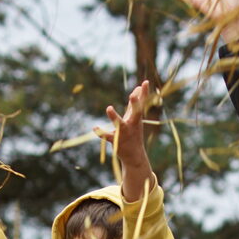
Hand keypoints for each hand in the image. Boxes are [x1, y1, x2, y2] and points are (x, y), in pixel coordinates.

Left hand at [96, 81, 155, 203]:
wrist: (134, 156)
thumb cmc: (134, 133)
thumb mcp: (135, 117)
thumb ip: (135, 103)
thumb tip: (138, 87)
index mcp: (136, 118)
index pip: (141, 104)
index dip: (144, 93)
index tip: (145, 82)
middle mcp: (132, 124)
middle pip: (135, 113)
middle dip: (135, 104)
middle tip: (132, 95)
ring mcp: (124, 133)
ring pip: (119, 124)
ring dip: (114, 117)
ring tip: (109, 108)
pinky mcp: (116, 141)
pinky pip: (107, 136)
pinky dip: (100, 132)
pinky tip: (94, 128)